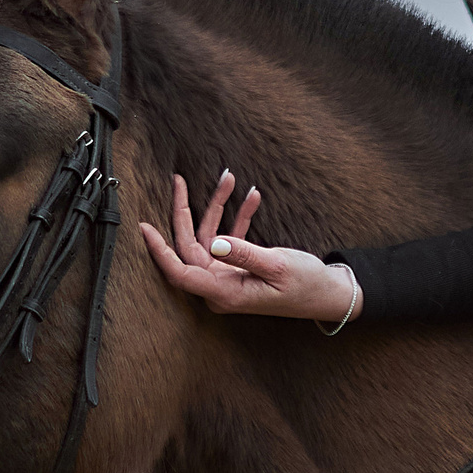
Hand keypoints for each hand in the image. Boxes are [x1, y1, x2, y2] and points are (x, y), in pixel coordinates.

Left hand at [138, 170, 360, 321]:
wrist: (327, 294)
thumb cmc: (305, 286)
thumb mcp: (277, 266)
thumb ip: (244, 254)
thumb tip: (214, 242)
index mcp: (223, 292)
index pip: (180, 272)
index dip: (159, 250)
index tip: (144, 226)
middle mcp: (220, 285)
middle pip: (189, 246)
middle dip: (186, 211)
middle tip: (179, 180)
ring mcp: (228, 275)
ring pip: (210, 236)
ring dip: (220, 208)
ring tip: (230, 178)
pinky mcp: (240, 266)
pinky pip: (231, 238)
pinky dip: (239, 217)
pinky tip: (252, 197)